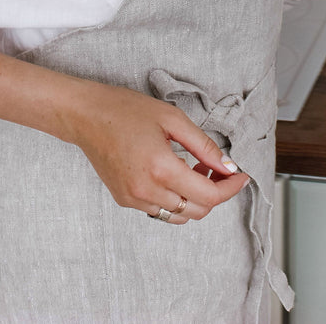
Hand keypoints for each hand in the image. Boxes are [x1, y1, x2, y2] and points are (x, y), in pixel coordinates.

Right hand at [64, 81, 248, 224]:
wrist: (85, 116)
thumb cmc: (124, 110)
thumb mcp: (172, 118)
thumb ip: (204, 146)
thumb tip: (228, 166)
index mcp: (161, 168)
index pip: (209, 195)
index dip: (231, 188)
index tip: (240, 176)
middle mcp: (147, 191)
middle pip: (198, 210)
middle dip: (215, 192)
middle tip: (217, 168)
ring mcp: (134, 199)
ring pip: (180, 215)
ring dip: (195, 198)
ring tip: (194, 169)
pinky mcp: (125, 200)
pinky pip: (161, 211)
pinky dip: (176, 199)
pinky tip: (174, 175)